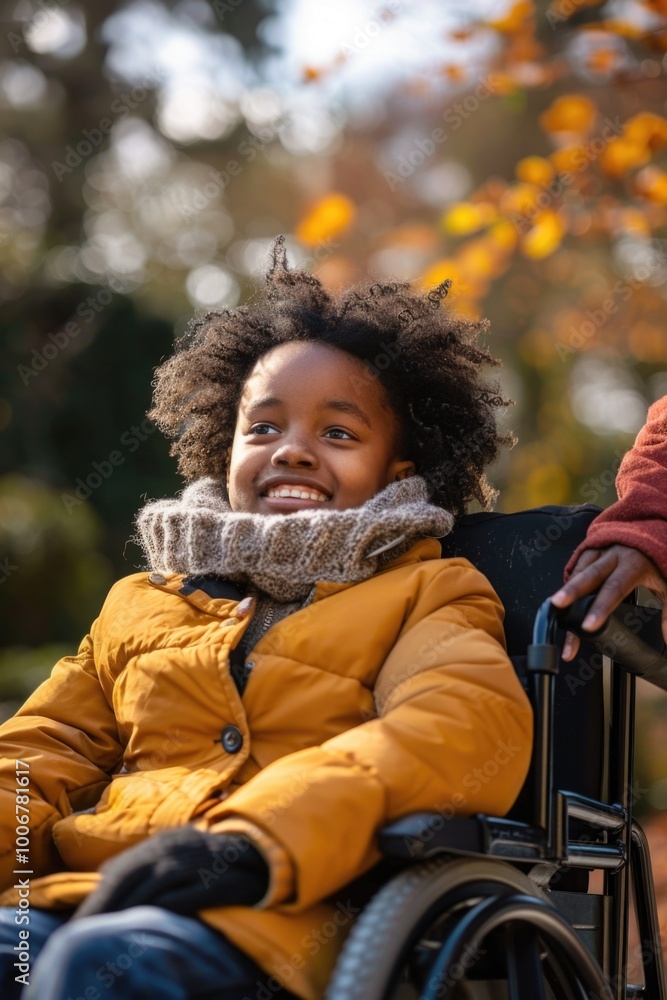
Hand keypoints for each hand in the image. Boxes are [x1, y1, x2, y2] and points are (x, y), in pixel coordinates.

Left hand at [72, 826, 267, 918]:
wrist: (261, 858)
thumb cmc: (212, 861)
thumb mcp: (177, 851)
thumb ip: (147, 860)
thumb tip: (106, 873)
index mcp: (165, 841)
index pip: (122, 868)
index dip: (98, 894)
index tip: (80, 920)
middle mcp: (177, 848)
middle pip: (131, 877)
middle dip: (104, 905)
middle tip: (83, 930)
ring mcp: (197, 864)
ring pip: (152, 888)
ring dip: (126, 912)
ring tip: (106, 934)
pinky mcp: (215, 883)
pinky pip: (183, 898)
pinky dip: (162, 911)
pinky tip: (146, 925)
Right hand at [550, 545, 666, 660]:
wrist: (650, 530)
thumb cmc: (657, 559)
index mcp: (633, 563)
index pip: (614, 589)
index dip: (600, 608)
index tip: (588, 627)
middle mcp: (613, 555)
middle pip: (588, 576)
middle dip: (571, 592)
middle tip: (556, 606)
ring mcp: (599, 550)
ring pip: (578, 571)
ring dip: (565, 589)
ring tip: (553, 608)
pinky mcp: (589, 550)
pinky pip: (576, 567)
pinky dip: (569, 583)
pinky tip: (563, 599)